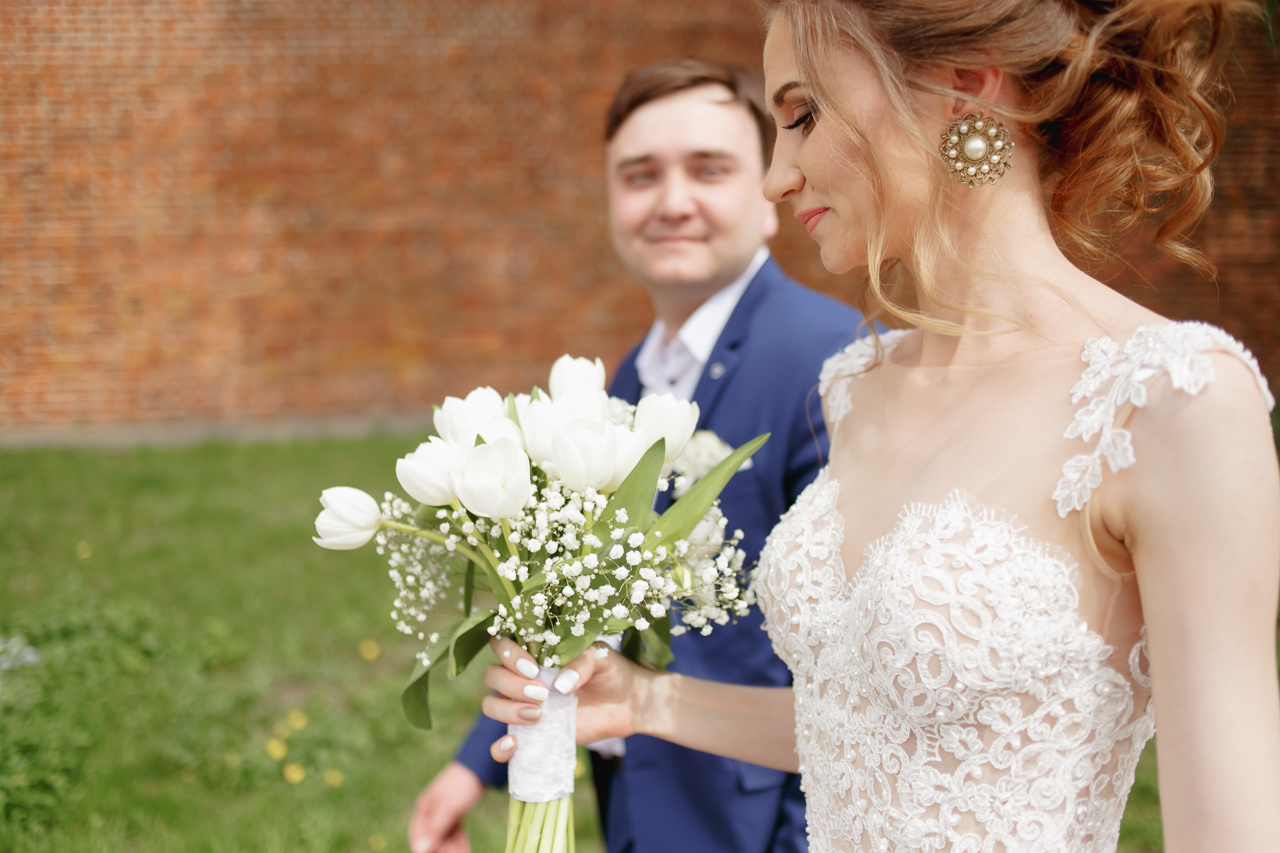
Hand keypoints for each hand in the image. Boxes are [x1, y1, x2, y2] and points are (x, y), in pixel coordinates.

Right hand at [407, 761, 483, 852]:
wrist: (480, 768)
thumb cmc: (461, 785)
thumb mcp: (449, 809)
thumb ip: (435, 830)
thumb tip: (420, 850)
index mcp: (423, 809)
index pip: (417, 837)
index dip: (426, 849)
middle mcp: (430, 813)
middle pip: (432, 839)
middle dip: (443, 849)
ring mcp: (442, 813)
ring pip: (443, 837)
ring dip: (452, 847)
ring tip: (464, 852)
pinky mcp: (453, 813)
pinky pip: (452, 832)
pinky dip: (458, 841)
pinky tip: (465, 848)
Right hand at [480, 636, 648, 762]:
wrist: (627, 704)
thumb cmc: (610, 672)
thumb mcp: (602, 657)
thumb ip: (582, 661)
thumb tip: (560, 685)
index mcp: (535, 653)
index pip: (500, 645)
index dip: (507, 654)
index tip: (533, 667)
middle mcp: (523, 678)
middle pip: (492, 676)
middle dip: (510, 684)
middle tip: (542, 693)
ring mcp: (524, 707)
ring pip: (491, 706)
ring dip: (506, 710)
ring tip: (538, 714)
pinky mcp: (532, 734)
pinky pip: (500, 746)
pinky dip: (499, 747)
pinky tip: (514, 743)